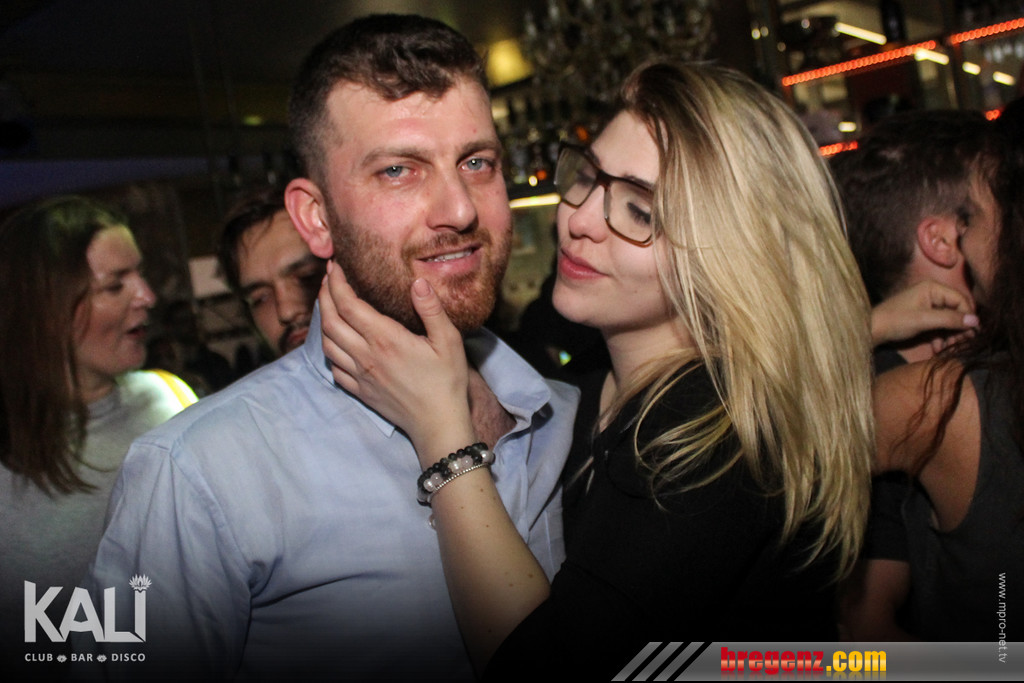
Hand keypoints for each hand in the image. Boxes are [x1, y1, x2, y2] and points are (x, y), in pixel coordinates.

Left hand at [319, 261, 473, 458]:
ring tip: (329, 305)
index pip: (348, 304)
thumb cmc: (447, 382)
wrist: (438, 424)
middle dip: (324, 295)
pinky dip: (330, 350)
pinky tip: (337, 343)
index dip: (336, 282)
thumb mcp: (449, 341)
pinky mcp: (361, 391)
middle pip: (331, 320)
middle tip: (327, 278)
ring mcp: (360, 375)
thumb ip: (431, 310)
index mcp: (385, 339)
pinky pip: (334, 368)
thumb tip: (418, 282)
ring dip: (323, 320)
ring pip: (327, 343)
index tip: (335, 266)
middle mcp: (366, 355)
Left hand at [870, 280, 978, 348]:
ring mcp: (927, 305)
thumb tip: (976, 321)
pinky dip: (940, 337)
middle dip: (959, 329)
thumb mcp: (925, 320)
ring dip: (950, 336)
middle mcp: (932, 293)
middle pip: (956, 311)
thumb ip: (950, 319)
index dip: (968, 317)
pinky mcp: (923, 317)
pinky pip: (939, 326)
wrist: (871, 330)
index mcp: (933, 288)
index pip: (961, 300)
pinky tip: (937, 348)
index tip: (973, 334)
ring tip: (946, 348)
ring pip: (949, 321)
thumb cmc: (895, 321)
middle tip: (959, 344)